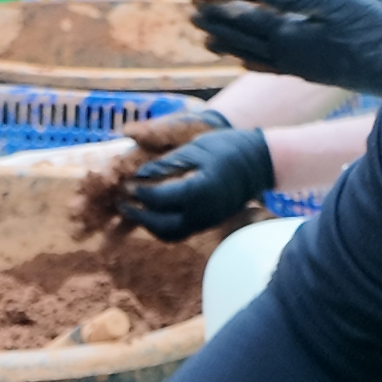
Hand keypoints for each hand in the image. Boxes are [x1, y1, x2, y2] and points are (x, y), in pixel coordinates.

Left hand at [115, 129, 272, 242]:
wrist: (259, 162)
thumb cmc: (226, 148)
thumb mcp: (193, 149)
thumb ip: (165, 165)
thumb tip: (139, 175)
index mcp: (197, 190)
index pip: (159, 199)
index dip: (139, 193)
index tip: (127, 184)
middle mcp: (202, 212)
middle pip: (161, 224)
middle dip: (138, 215)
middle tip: (122, 202)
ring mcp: (206, 221)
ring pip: (170, 234)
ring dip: (149, 225)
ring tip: (134, 210)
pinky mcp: (208, 223)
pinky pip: (180, 232)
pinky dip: (163, 226)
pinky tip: (153, 212)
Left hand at [189, 0, 381, 96]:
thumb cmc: (372, 30)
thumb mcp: (338, 0)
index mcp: (290, 30)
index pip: (246, 16)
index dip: (220, 6)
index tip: (196, 0)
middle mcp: (286, 51)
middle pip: (242, 36)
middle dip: (216, 25)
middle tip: (191, 15)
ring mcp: (296, 65)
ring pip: (250, 54)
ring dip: (226, 45)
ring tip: (206, 41)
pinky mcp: (308, 73)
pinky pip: (269, 68)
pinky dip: (250, 63)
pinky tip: (244, 63)